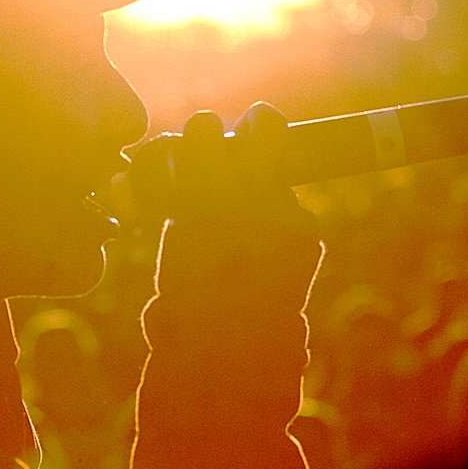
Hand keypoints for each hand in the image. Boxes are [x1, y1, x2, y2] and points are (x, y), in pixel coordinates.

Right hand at [146, 103, 323, 306]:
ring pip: (278, 180)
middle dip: (257, 126)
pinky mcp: (308, 231)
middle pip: (265, 125)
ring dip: (266, 195)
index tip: (204, 139)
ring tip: (250, 231)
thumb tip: (159, 185)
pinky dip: (284, 231)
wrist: (230, 343)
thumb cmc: (185, 298)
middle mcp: (246, 184)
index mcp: (200, 183)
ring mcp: (284, 205)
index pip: (205, 127)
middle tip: (248, 140)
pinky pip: (295, 217)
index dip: (204, 132)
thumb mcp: (173, 243)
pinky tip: (269, 257)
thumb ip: (178, 205)